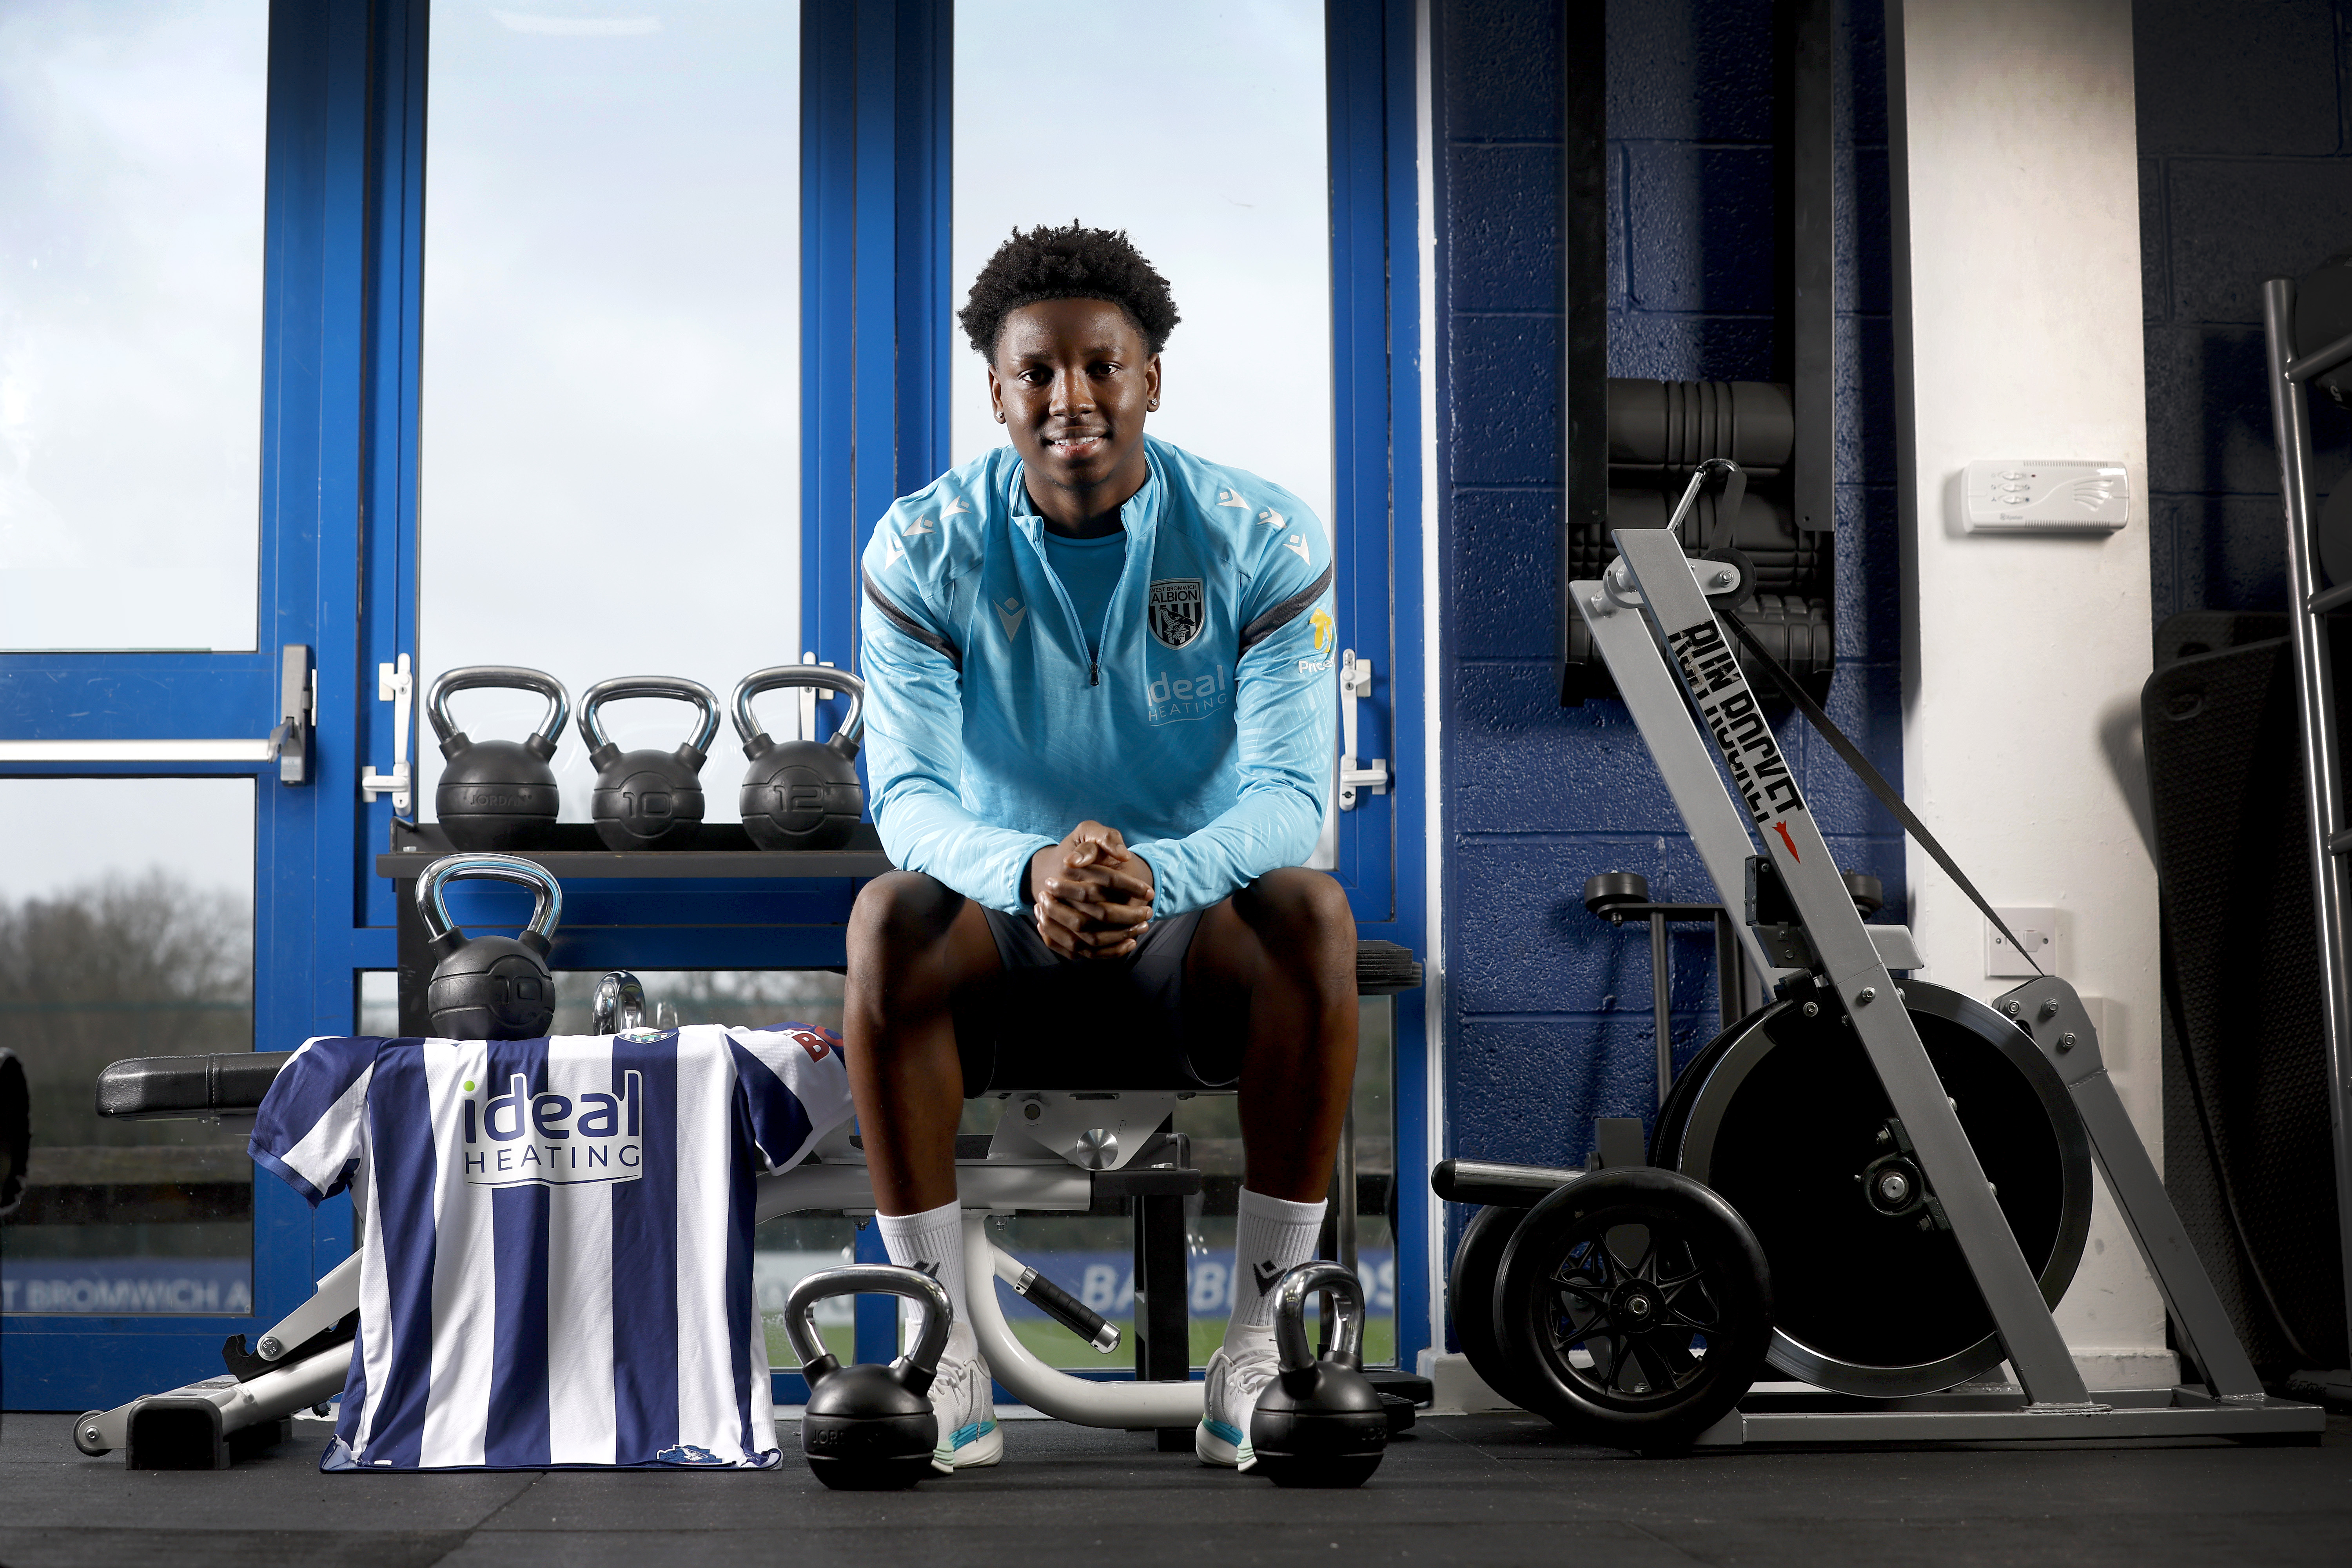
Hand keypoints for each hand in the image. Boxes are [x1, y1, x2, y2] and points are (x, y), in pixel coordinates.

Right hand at [1027, 821, 1155, 960]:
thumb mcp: (1087, 832)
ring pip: (1092, 936)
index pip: (1105, 881)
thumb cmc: (1080, 850)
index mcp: (1070, 870)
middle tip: (1149, 912)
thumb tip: (1122, 855)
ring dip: (1122, 934)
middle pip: (1100, 912)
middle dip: (1129, 915)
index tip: (1150, 892)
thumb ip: (1105, 837)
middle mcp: (1060, 896)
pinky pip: (1085, 951)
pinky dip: (1110, 951)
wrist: (1051, 871)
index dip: (1130, 887)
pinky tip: (1130, 943)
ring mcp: (1057, 919)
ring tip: (1144, 926)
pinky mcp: (1060, 935)